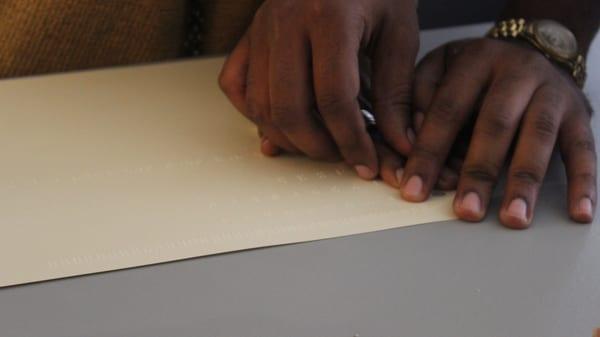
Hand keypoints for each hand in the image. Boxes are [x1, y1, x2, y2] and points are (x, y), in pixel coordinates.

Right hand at [219, 0, 418, 179]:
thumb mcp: (399, 33)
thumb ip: (397, 92)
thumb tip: (400, 144)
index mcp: (329, 16)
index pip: (333, 98)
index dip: (350, 140)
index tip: (366, 163)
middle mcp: (286, 22)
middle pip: (289, 108)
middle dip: (317, 147)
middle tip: (341, 156)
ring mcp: (261, 29)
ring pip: (260, 104)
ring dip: (288, 137)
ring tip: (318, 144)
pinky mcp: (250, 35)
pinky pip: (235, 85)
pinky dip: (252, 112)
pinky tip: (279, 120)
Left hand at [401, 38, 595, 227]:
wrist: (534, 50)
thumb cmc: (476, 71)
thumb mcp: (439, 67)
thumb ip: (416, 99)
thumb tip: (406, 144)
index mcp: (476, 60)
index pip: (447, 110)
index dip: (428, 152)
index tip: (414, 191)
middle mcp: (518, 72)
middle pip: (495, 125)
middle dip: (479, 172)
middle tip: (466, 211)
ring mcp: (552, 93)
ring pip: (539, 139)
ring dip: (525, 182)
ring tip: (513, 218)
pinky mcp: (579, 115)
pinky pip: (584, 150)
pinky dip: (584, 183)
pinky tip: (578, 212)